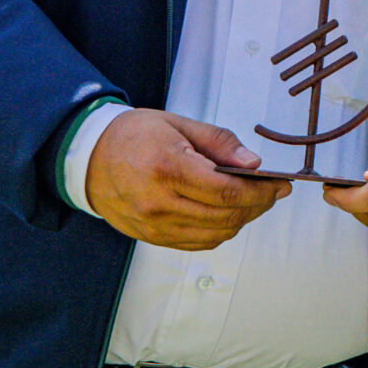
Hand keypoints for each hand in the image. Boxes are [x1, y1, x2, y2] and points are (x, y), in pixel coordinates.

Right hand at [83, 109, 288, 251]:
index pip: (228, 191)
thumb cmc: (133, 135)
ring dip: (241, 220)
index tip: (280, 185)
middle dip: (257, 205)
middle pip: (226, 216)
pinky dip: (219, 231)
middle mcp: (159, 202)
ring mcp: (153, 225)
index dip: (261, 192)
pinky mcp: (151, 237)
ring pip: (215, 234)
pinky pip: (197, 243)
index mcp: (167, 167)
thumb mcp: (178, 124)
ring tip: (252, 202)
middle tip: (272, 192)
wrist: (87, 157)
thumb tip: (254, 165)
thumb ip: (219, 144)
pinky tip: (226, 214)